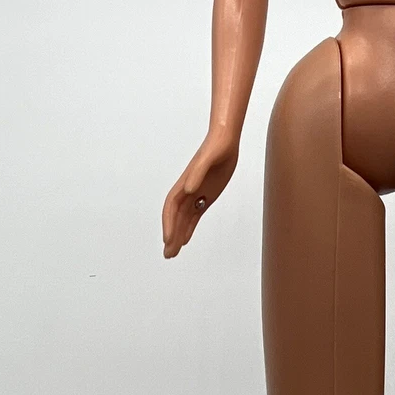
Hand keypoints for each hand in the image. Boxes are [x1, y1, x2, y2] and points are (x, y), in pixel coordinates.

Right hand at [162, 131, 238, 257]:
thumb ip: (198, 173)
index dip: (168, 223)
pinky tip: (185, 239)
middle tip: (168, 255)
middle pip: (175, 217)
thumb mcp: (209, 157)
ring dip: (177, 235)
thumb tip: (188, 190)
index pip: (171, 206)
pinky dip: (189, 228)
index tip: (167, 239)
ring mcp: (197, 193)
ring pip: (183, 219)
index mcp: (185, 181)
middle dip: (171, 235)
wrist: (226, 139)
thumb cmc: (217, 145)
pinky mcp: (207, 195)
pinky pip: (195, 215)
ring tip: (172, 253)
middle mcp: (188, 189)